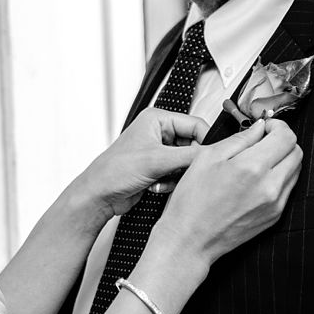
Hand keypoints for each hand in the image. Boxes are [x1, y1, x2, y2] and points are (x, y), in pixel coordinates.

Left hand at [75, 108, 208, 219]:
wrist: (100, 194)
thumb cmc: (115, 170)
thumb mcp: (157, 160)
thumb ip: (189, 156)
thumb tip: (212, 154)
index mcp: (157, 119)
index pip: (195, 125)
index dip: (205, 142)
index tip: (211, 159)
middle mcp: (159, 132)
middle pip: (193, 145)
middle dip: (187, 163)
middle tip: (179, 172)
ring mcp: (159, 150)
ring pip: (187, 162)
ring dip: (177, 175)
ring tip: (162, 178)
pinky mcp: (158, 167)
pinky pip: (178, 174)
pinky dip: (171, 182)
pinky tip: (156, 185)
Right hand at [154, 118, 301, 265]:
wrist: (191, 239)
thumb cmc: (193, 200)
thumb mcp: (208, 157)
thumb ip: (238, 139)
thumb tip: (257, 128)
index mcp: (253, 168)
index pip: (286, 137)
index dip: (276, 125)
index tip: (263, 125)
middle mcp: (270, 187)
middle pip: (296, 152)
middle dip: (282, 140)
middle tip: (262, 138)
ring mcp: (275, 204)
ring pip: (295, 170)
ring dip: (283, 158)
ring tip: (258, 157)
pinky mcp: (275, 217)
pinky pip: (288, 188)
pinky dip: (279, 176)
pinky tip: (257, 176)